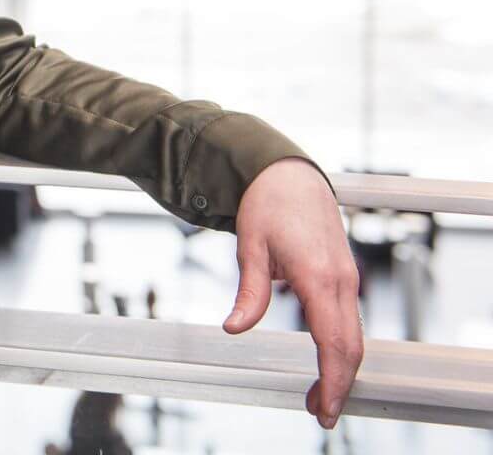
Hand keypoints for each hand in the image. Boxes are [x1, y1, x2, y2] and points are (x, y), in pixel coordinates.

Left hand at [222, 156, 362, 429]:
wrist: (290, 175)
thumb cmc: (269, 205)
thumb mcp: (250, 247)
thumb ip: (249, 292)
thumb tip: (235, 328)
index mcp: (319, 277)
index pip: (333, 341)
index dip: (331, 379)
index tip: (323, 407)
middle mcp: (342, 282)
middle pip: (351, 347)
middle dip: (339, 384)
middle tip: (320, 414)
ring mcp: (347, 279)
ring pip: (354, 336)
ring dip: (340, 369)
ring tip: (316, 397)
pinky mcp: (344, 277)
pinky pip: (348, 321)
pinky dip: (340, 348)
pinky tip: (323, 362)